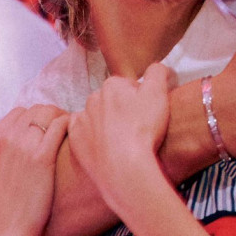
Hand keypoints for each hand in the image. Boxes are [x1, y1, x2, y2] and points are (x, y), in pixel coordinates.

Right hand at [0, 106, 68, 235]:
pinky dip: (72, 126)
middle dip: (52, 117)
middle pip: (35, 110)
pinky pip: (61, 126)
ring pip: (49, 113)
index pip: (18, 114)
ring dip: (64, 120)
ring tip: (77, 133)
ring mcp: (21, 146)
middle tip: (67, 131)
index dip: (36, 121)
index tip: (50, 131)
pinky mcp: (41, 158)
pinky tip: (80, 137)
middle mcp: (3, 137)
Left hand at [67, 64, 171, 216]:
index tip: (147, 114)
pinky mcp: (75, 139)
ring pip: (96, 116)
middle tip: (137, 128)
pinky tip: (105, 146)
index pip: (129, 86)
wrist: (124, 168)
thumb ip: (158, 73)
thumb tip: (157, 68)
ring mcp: (82, 119)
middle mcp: (93, 98)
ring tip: (122, 141)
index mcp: (112, 85)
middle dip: (122, 110)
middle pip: (111, 100)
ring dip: (107, 123)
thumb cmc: (143, 129)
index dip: (141, 99)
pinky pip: (83, 133)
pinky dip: (92, 137)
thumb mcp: (159, 94)